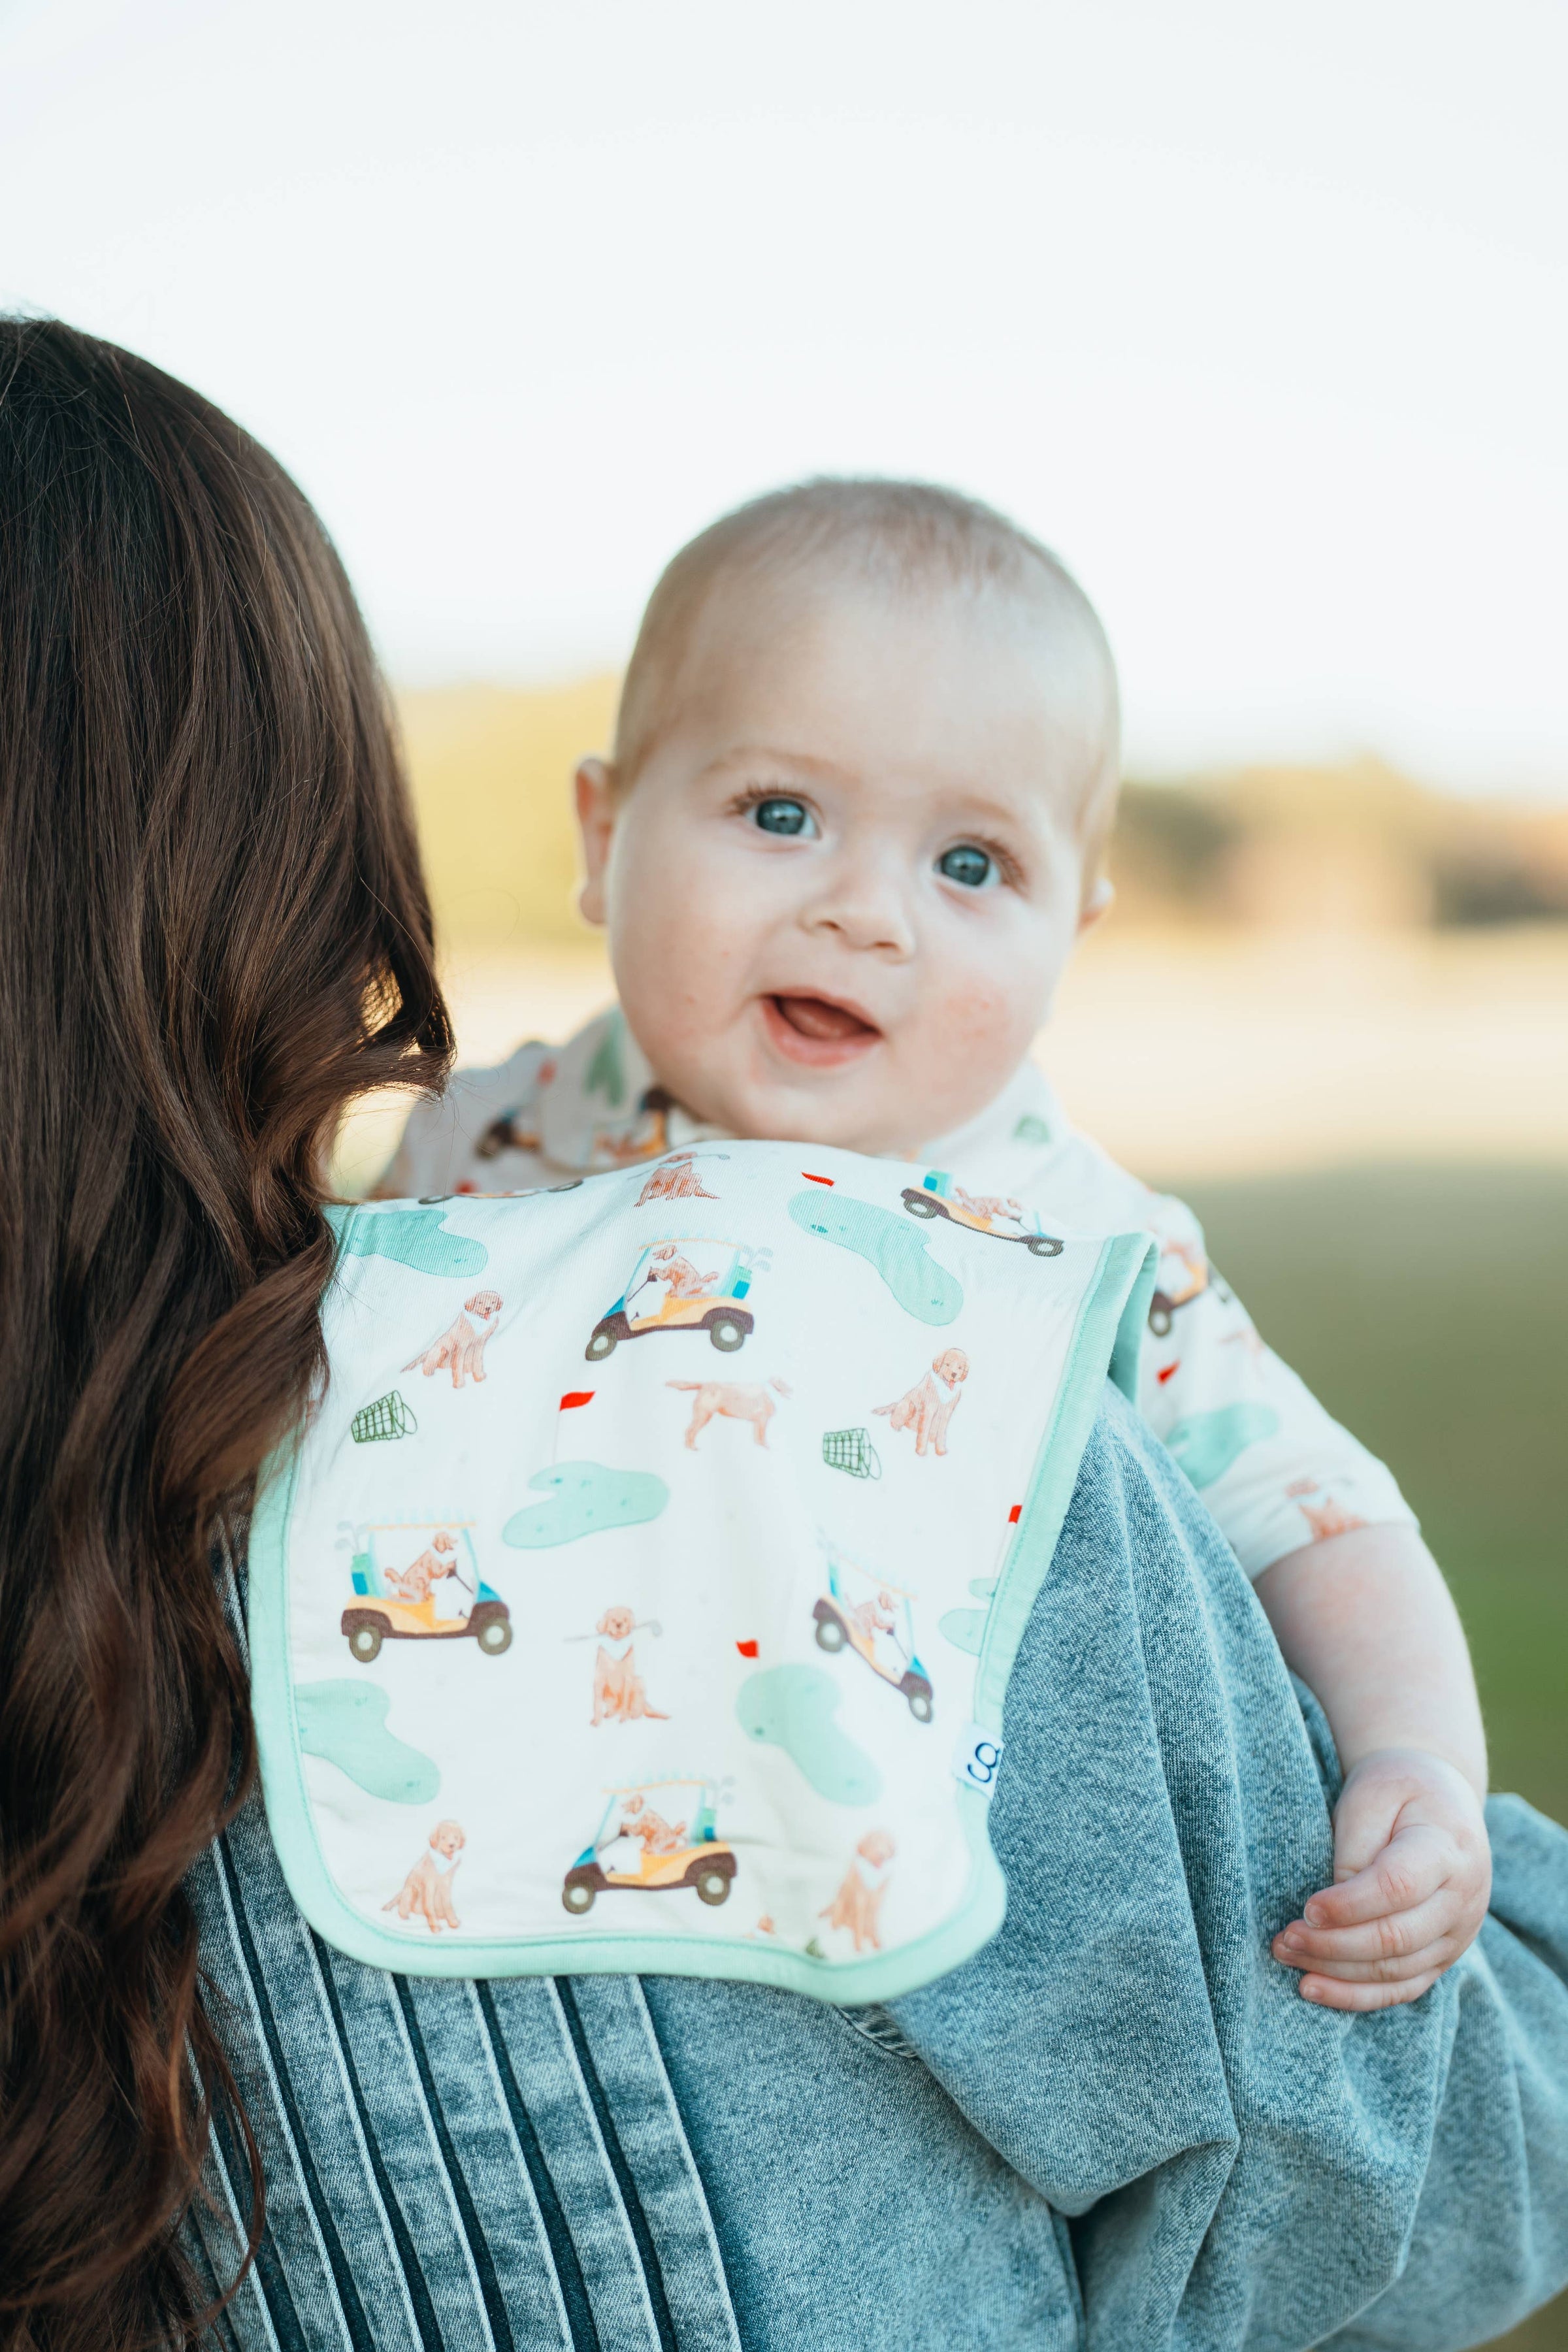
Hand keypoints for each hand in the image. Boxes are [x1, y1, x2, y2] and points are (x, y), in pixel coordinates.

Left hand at [1272, 1748, 1490, 2009]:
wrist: (1441, 1797)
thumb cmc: (1397, 1789)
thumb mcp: (1371, 1796)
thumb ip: (1355, 1851)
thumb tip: (1329, 1912)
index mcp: (1449, 1849)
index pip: (1398, 1888)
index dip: (1348, 1905)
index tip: (1306, 1909)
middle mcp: (1464, 1899)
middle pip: (1397, 1938)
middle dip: (1333, 1945)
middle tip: (1283, 1938)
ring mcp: (1459, 1934)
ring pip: (1396, 1970)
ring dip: (1336, 1972)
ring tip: (1286, 1955)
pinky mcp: (1443, 1956)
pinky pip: (1403, 1988)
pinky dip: (1357, 1996)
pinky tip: (1313, 1988)